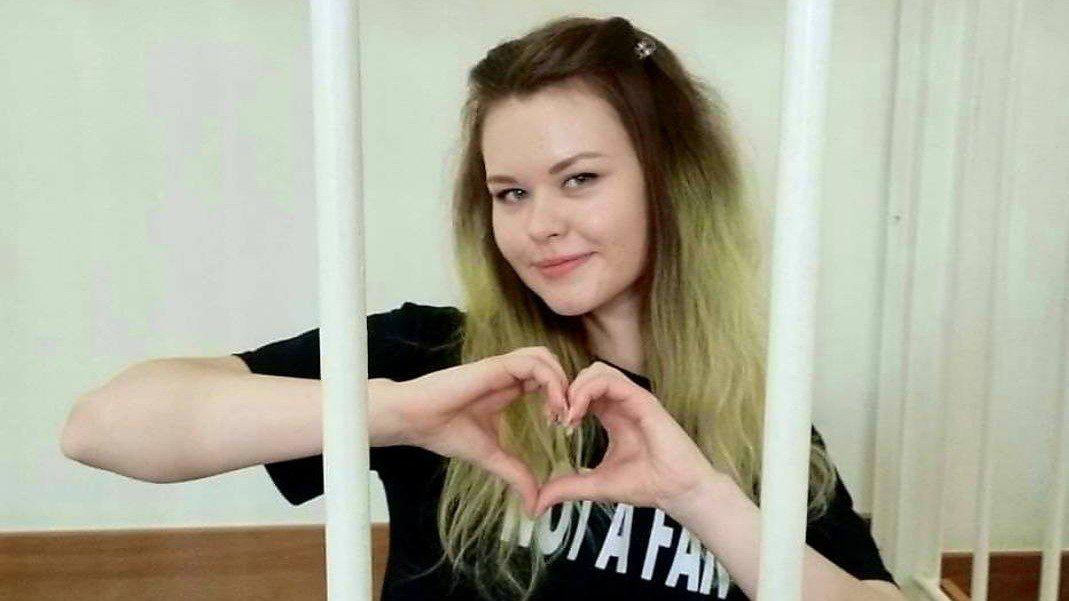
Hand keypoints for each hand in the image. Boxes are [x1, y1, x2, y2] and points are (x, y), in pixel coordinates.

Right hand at [401, 347, 570, 516]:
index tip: (565, 426)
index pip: (545, 379)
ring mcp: (501, 368)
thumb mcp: (491, 457)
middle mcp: (507, 374)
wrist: (415, 420)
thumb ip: (516, 475)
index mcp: (507, 388)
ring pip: (545, 357)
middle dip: (568, 387)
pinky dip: (552, 382)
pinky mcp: (494, 366)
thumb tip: (534, 506)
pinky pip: (533, 363)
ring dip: (562, 381)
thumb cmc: (444, 432)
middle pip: (550, 363)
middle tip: (571, 418)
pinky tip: (553, 408)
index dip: (561, 397)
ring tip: (563, 412)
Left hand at [533, 361, 724, 516]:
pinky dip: (587, 391)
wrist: (678, 492)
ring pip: (598, 370)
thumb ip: (568, 487)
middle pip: (588, 374)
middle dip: (566, 389)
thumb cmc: (646, 486)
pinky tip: (577, 413)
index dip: (563, 399)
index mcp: (613, 415)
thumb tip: (538, 502)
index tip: (552, 422)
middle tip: (555, 416)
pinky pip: (611, 380)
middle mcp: (622, 403)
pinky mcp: (643, 401)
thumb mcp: (596, 485)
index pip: (584, 390)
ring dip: (575, 387)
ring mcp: (634, 399)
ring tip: (567, 414)